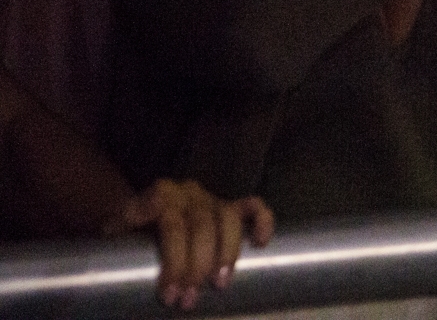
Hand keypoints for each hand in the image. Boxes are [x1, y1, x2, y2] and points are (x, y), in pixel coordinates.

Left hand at [105, 180, 273, 309]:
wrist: (139, 224)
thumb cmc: (128, 233)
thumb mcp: (115, 228)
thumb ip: (128, 218)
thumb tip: (148, 207)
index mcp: (163, 195)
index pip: (173, 225)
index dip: (174, 260)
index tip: (168, 294)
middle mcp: (191, 194)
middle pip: (201, 227)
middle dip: (197, 267)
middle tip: (188, 300)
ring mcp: (213, 200)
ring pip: (228, 219)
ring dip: (227, 252)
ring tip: (220, 285)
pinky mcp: (232, 207)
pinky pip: (253, 207)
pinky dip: (262, 221)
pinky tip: (261, 242)